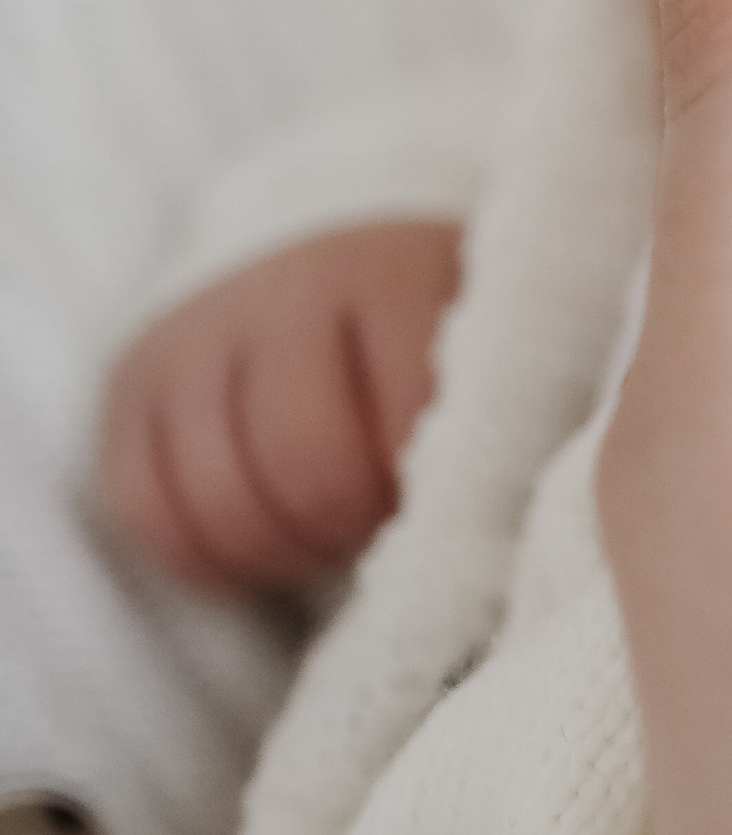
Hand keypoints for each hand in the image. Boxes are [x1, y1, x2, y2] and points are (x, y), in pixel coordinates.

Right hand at [99, 219, 463, 592]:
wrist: (349, 286)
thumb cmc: (446, 351)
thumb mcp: (495, 369)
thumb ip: (491, 431)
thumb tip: (468, 527)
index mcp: (390, 277)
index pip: (406, 426)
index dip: (431, 497)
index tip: (452, 501)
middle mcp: (281, 287)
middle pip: (309, 473)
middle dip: (354, 526)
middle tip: (384, 522)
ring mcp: (195, 332)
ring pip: (222, 504)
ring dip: (288, 550)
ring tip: (337, 532)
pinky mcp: (134, 382)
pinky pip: (153, 514)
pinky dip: (216, 557)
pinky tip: (273, 538)